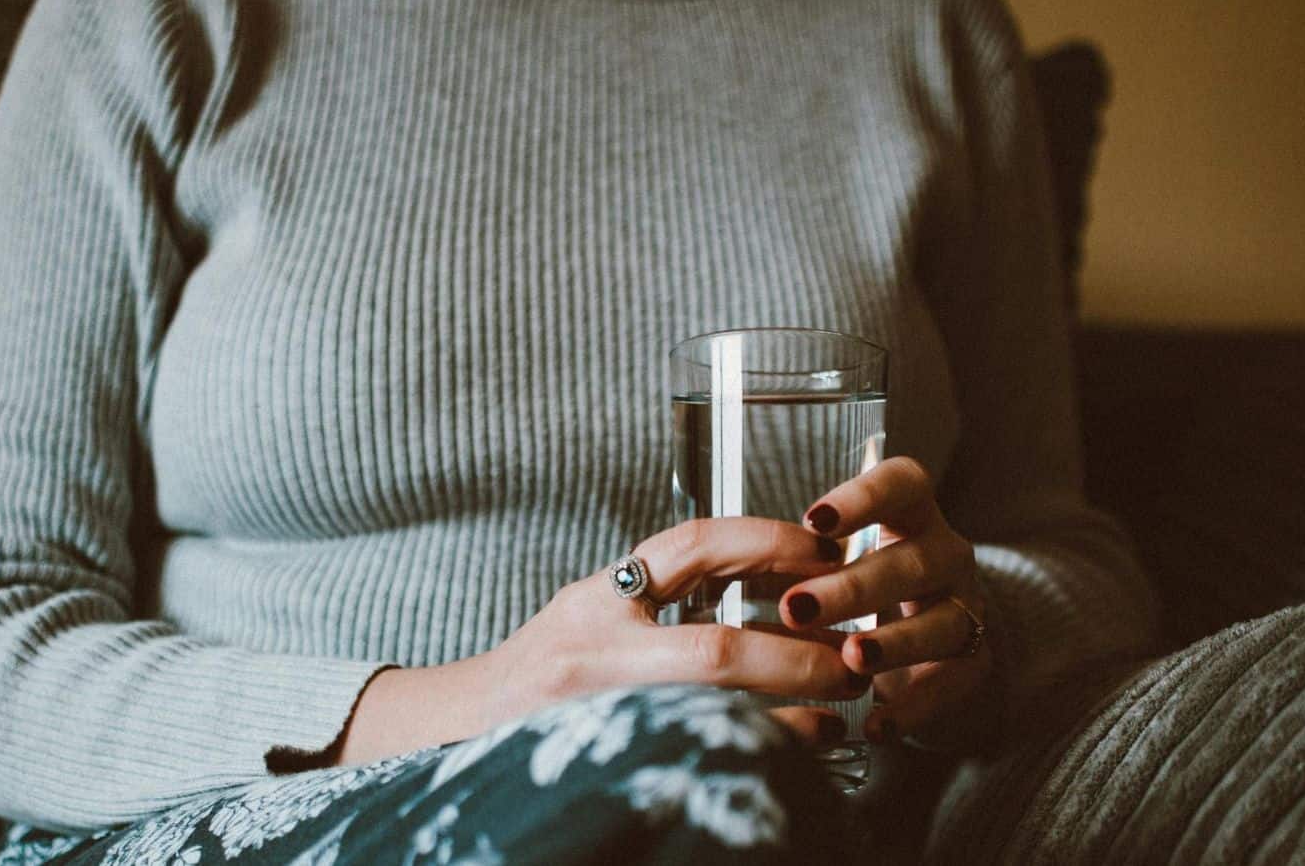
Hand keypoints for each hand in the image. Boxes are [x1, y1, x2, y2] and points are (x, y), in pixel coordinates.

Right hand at [336, 518, 869, 764]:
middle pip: (714, 650)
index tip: (824, 550)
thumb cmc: (537, 679)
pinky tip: (800, 754)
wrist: (453, 735)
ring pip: (713, 719)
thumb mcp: (592, 618)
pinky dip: (759, 754)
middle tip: (851, 659)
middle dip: (797, 654)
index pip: (691, 547)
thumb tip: (780, 599)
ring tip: (840, 714)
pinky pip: (697, 759)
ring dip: (790, 718)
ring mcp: (596, 715)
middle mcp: (593, 653)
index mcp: (597, 600)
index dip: (767, 540)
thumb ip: (666, 601)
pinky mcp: (606, 763)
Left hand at [778, 457, 991, 742]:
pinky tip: (874, 723)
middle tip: (798, 607)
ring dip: (894, 641)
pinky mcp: (972, 662)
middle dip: (855, 586)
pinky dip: (912, 705)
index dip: (864, 498)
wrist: (929, 648)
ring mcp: (965, 607)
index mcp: (910, 515)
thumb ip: (799, 560)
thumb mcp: (836, 562)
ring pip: (942, 621)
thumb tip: (720, 566)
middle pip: (914, 560)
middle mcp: (945, 555)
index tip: (814, 521)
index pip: (903, 484)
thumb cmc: (864, 591)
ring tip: (850, 659)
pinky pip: (951, 683)